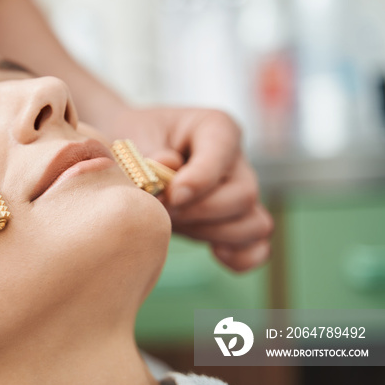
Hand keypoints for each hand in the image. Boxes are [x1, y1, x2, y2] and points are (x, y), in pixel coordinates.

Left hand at [100, 107, 272, 271]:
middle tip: (163, 211)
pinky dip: (240, 256)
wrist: (127, 159)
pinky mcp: (235, 221)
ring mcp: (239, 192)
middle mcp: (235, 159)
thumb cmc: (132, 142)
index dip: (200, 179)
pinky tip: (213, 252)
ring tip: (176, 225)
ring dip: (213, 233)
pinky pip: (257, 246)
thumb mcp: (133, 138)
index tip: (172, 196)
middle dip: (200, 212)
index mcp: (214, 127)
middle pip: (243, 194)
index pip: (223, 151)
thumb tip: (167, 165)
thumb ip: (148, 153)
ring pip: (255, 223)